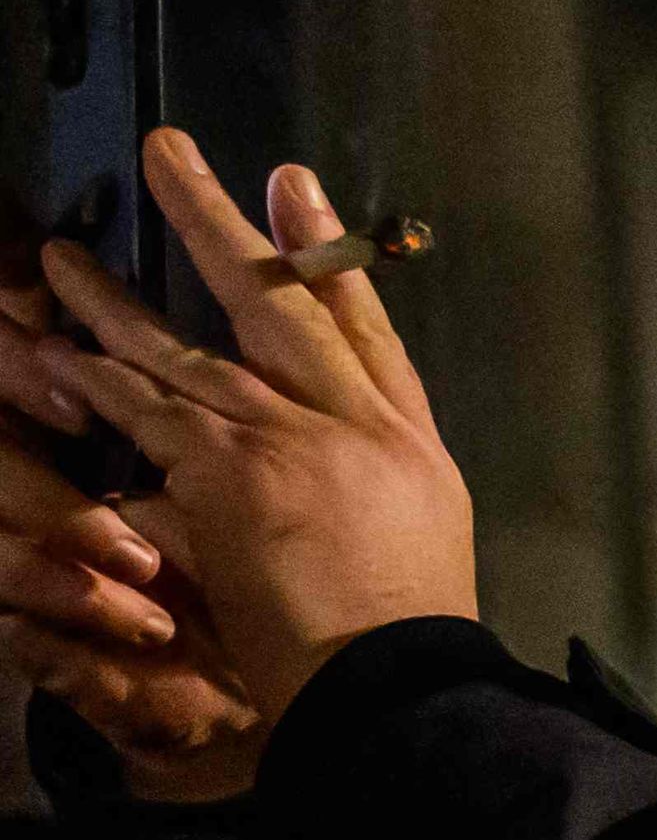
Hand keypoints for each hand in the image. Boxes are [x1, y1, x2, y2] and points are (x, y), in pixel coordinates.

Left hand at [12, 132, 476, 728]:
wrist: (399, 685)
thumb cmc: (407, 633)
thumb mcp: (418, 538)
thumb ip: (358, 478)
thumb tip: (297, 455)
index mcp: (406, 441)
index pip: (364, 329)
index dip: (329, 253)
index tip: (294, 185)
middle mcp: (350, 424)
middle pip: (280, 302)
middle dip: (222, 223)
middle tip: (169, 154)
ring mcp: (289, 442)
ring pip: (188, 350)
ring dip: (115, 301)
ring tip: (59, 260)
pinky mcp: (231, 475)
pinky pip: (147, 415)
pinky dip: (98, 382)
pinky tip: (55, 351)